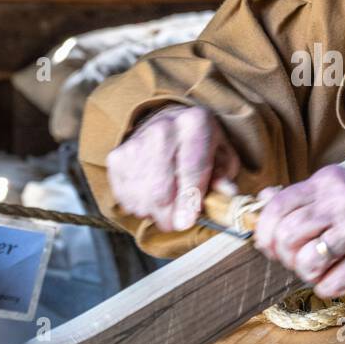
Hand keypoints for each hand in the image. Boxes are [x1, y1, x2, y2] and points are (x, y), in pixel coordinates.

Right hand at [106, 104, 239, 232]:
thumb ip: (224, 176)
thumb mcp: (222, 153)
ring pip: (142, 197)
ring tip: (165, 205)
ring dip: (154, 212)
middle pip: (161, 189)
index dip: (188, 200)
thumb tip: (227, 194)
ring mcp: (136, 143)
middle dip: (170, 215)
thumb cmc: (199, 142)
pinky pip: (125, 197)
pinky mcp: (117, 157)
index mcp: (194, 124)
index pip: (191, 168)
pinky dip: (138, 206)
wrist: (167, 120)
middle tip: (177, 221)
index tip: (184, 223)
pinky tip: (149, 196)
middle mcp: (162, 129)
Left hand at [252, 166, 344, 297]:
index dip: (265, 231)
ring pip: (307, 262)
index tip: (269, 243)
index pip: (278, 206)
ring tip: (316, 268)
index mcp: (328, 182)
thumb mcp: (339, 184)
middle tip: (294, 258)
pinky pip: (332, 284)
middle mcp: (342, 204)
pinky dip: (326, 286)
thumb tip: (262, 201)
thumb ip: (301, 194)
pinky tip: (335, 276)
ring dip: (304, 272)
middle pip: (288, 236)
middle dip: (283, 255)